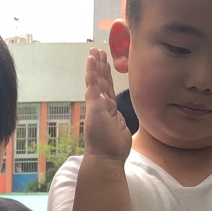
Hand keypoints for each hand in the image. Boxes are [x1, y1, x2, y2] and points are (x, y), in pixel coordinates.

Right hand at [82, 49, 131, 163]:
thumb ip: (119, 122)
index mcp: (107, 111)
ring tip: (95, 51)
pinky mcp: (94, 105)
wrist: (106, 159)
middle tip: (98, 51)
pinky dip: (92, 71)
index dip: (106, 77)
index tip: (106, 65)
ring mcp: (96, 105)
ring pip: (97, 80)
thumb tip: (120, 120)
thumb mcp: (120, 130)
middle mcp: (100, 106)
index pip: (107, 89)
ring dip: (96, 65)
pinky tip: (91, 59)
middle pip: (101, 82)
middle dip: (100, 66)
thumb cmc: (113, 149)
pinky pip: (93, 85)